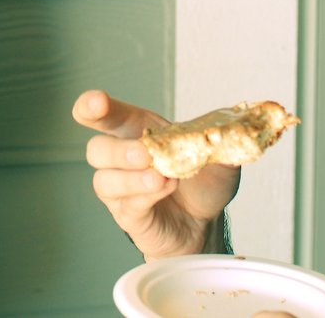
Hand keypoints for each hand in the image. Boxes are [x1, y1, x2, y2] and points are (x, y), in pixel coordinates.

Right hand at [73, 89, 240, 260]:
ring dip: (132, 177)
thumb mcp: (219, 155)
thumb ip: (221, 141)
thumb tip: (233, 132)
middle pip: (96, 149)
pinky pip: (127, 204)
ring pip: (104, 180)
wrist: (207, 222)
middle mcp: (120, 158)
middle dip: (118, 149)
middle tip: (145, 152)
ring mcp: (120, 189)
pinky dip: (146, 195)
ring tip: (161, 177)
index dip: (92, 107)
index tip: (96, 101)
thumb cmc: (203, 182)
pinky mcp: (128, 215)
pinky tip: (165, 188)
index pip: (103, 116)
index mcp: (136, 130)